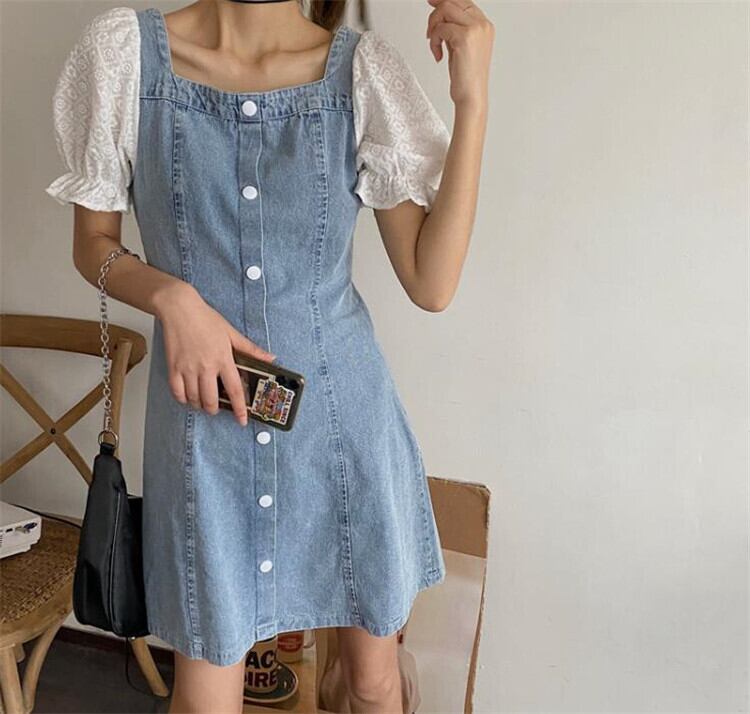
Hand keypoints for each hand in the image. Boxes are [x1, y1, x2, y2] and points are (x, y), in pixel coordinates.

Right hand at [155, 284, 275, 425]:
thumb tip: (270, 358)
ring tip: (202, 402)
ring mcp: (188, 369)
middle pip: (211, 400)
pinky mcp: (173, 368)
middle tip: (217, 408)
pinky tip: (187, 396)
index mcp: (223, 359)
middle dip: (215, 409)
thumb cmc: (205, 319)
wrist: (180, 309)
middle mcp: (206, 367)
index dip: (240, 408)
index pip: (235, 390)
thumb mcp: (232, 333)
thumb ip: (250, 350)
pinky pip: (177, 392)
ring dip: (199, 405)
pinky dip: (183, 399)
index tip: (242, 420)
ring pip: (194, 399)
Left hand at [425, 0, 493, 108]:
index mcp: (484, 25)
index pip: (463, 1)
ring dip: (433, 26)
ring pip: (445, 9)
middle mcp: (482, 24)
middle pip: (452, 1)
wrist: (471, 96)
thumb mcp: (460, 47)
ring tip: (434, 44)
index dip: (444, 1)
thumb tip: (440, 13)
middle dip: (435, 15)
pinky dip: (434, 42)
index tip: (431, 3)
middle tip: (429, 32)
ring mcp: (475, 29)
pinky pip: (440, 28)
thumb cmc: (466, 77)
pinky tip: (438, 56)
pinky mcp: (464, 37)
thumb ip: (454, 28)